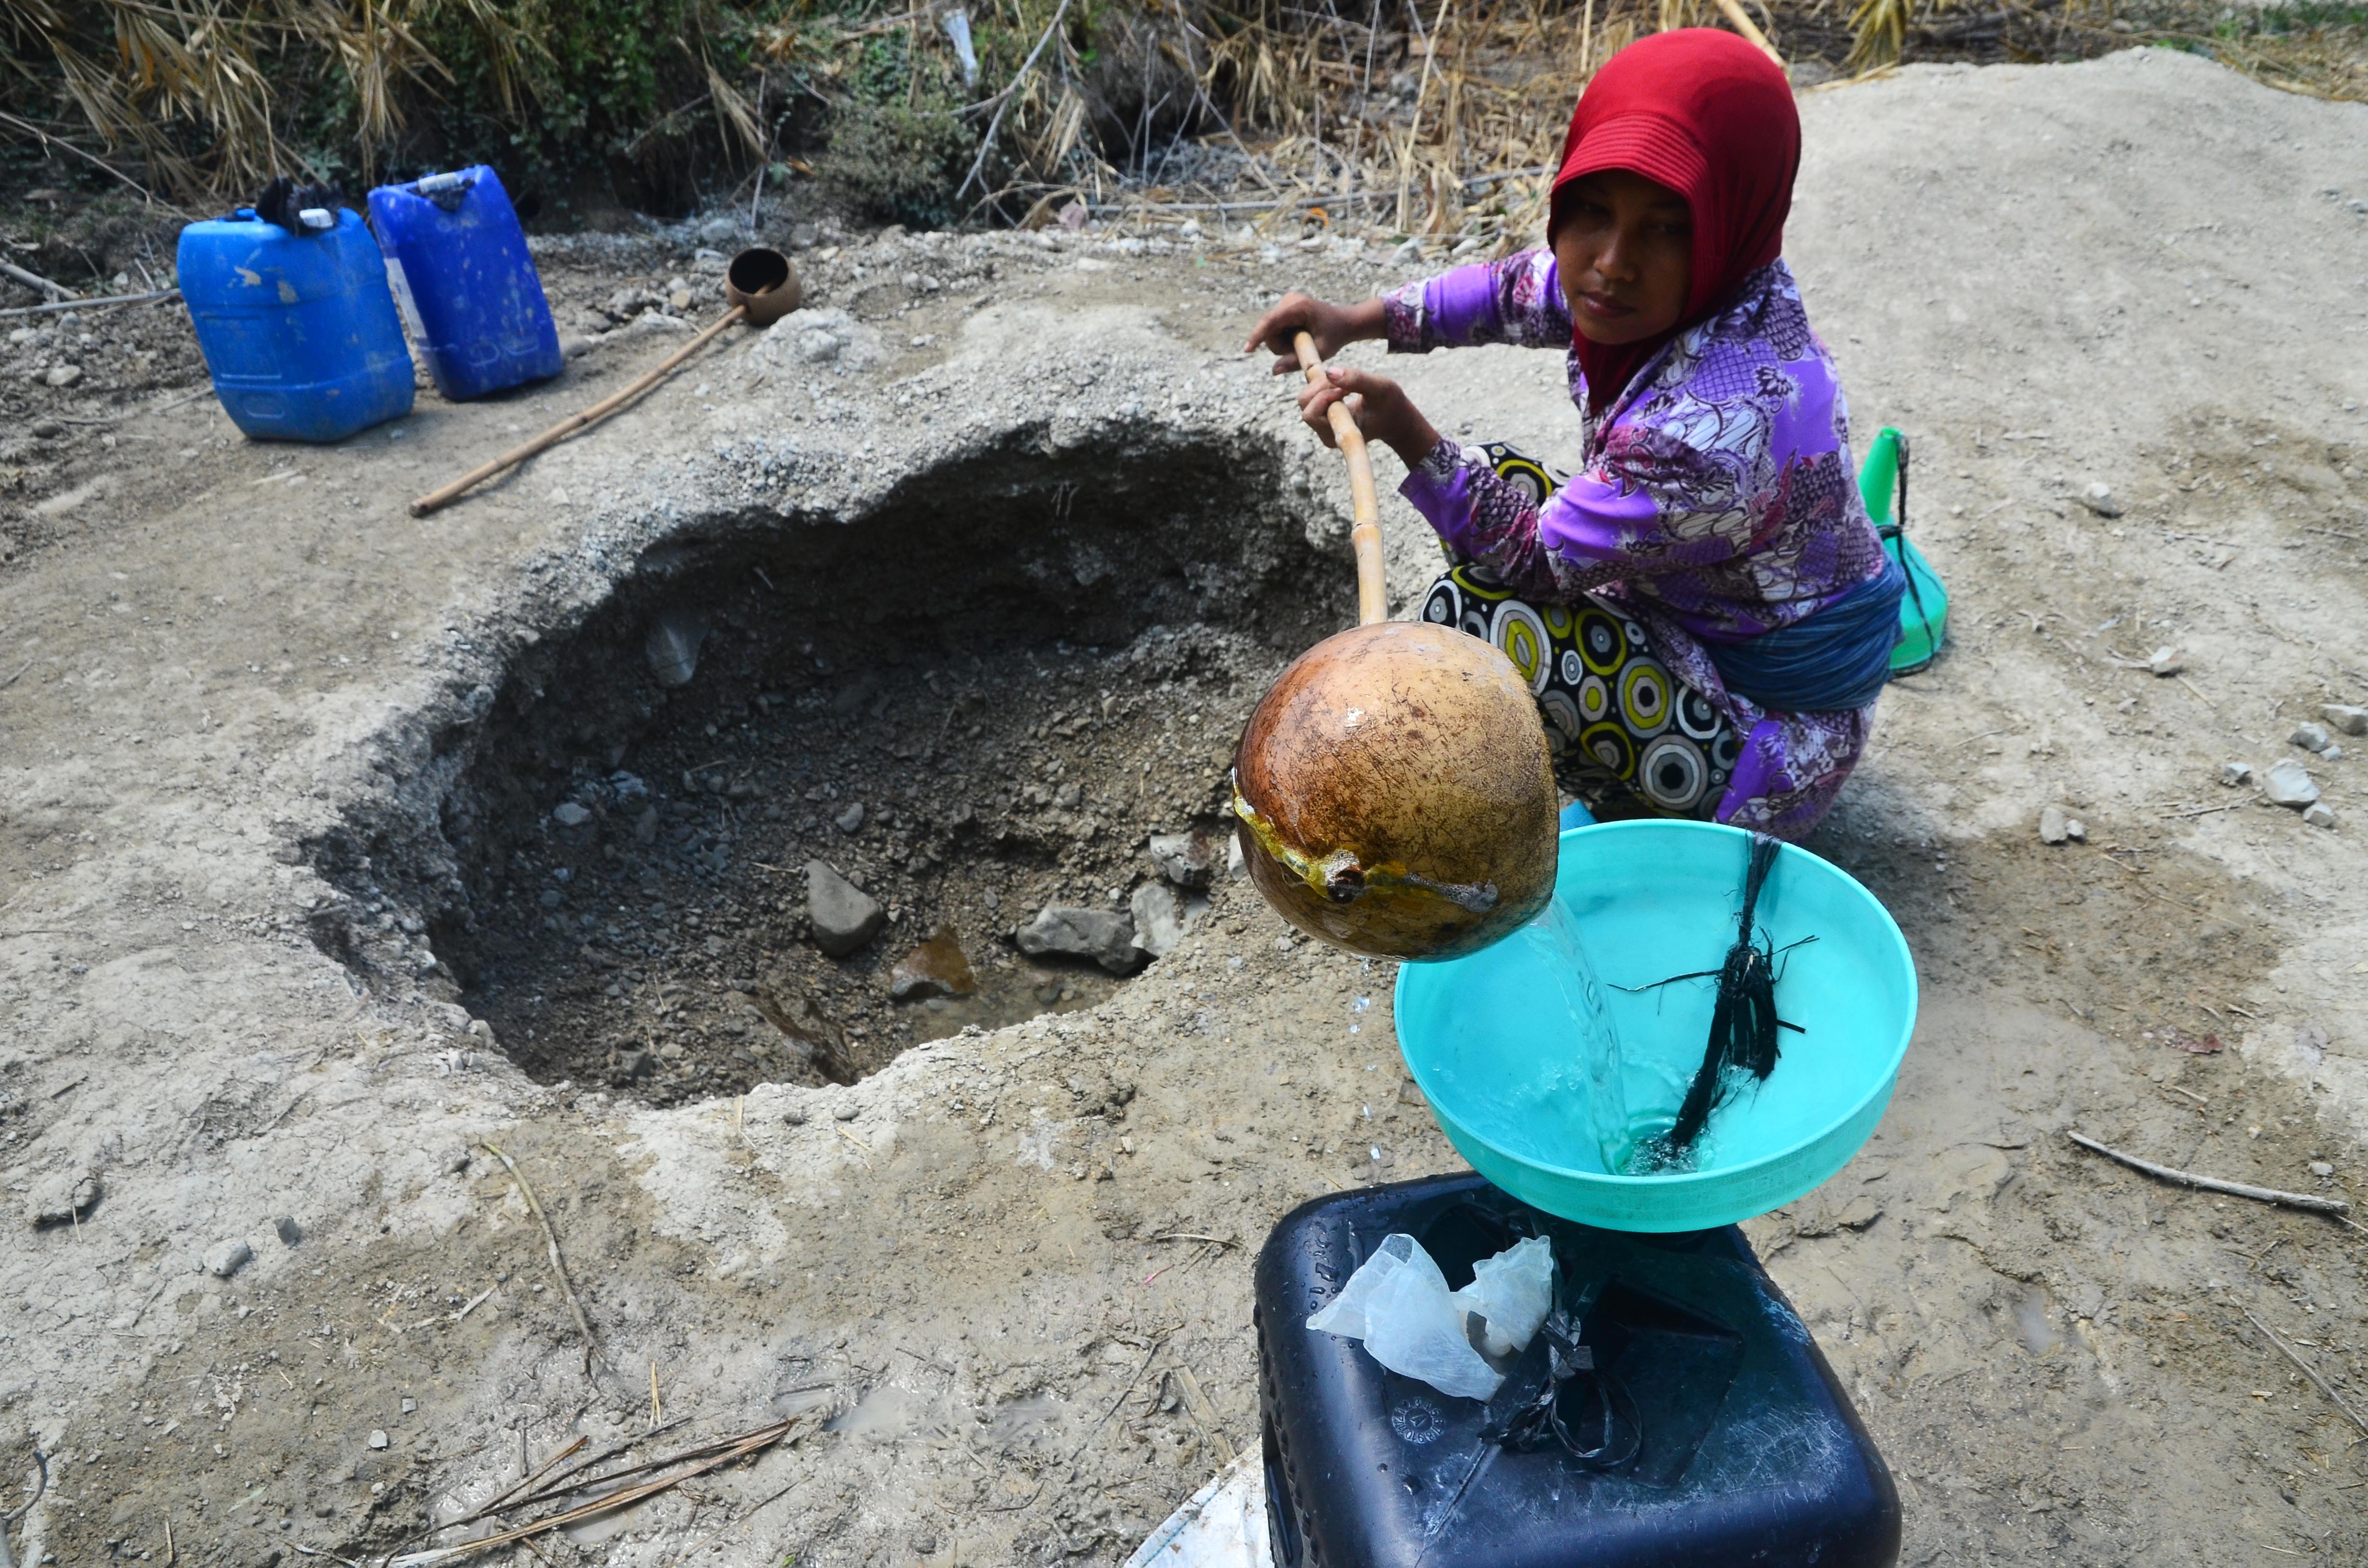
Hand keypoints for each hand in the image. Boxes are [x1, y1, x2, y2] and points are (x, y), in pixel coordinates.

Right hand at [1243, 292, 1384, 375]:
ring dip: (1284, 343)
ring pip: (1271, 331)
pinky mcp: (1285, 307)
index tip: (1247, 351)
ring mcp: (1286, 302)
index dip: (1257, 336)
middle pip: (1269, 329)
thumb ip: (1296, 362)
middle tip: (1303, 349)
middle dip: (1281, 345)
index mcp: (1299, 307)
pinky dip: (1285, 338)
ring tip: (1304, 342)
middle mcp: (1289, 300)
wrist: (1345, 322)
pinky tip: (1299, 337)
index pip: (1270, 321)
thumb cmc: (1336, 336)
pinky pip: (1275, 328)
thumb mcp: (1319, 352)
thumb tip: (1274, 371)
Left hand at [1297, 365, 1440, 469]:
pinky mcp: (1323, 419)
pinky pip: (1312, 399)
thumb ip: (1357, 380)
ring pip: (1305, 400)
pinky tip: (1343, 388)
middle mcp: (1328, 434)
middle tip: (1344, 384)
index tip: (1347, 389)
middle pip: (1304, 405)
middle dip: (1321, 387)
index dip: (1324, 395)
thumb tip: (1329, 371)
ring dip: (1322, 385)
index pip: (1311, 414)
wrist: (1395, 418)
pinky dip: (1323, 387)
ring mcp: (1324, 428)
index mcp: (1340, 433)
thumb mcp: (1381, 388)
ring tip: (1345, 385)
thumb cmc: (1390, 404)